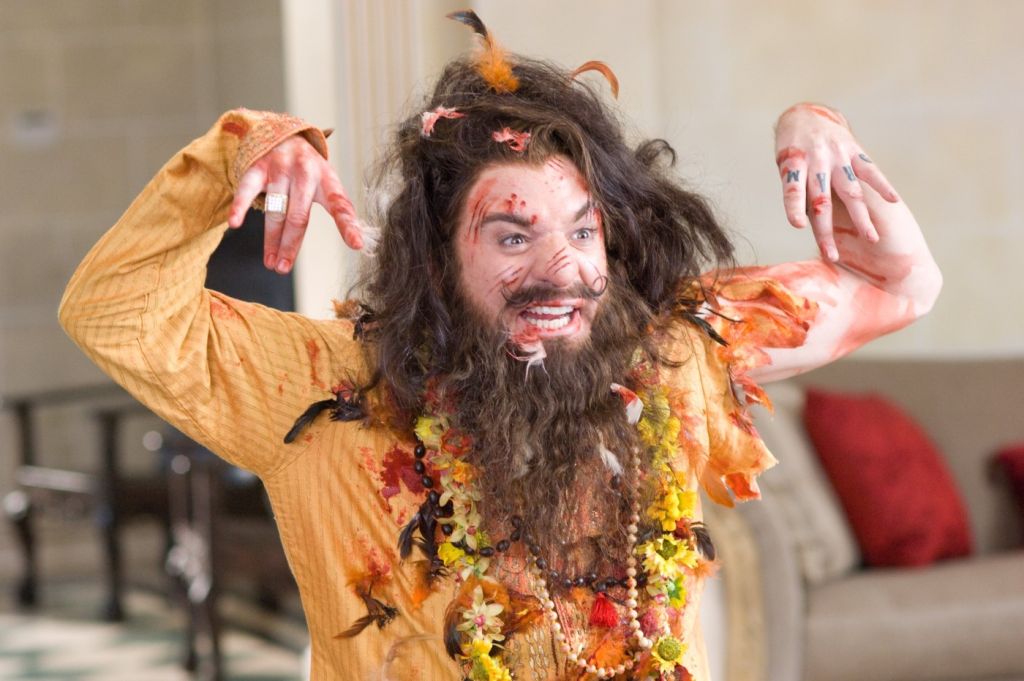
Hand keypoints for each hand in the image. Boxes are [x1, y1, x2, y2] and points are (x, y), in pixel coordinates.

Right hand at [228, 135, 362, 273]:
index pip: (341, 205)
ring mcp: (281, 169)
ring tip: (271, 262)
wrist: (284, 133)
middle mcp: (306, 173)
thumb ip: (340, 210)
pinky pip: (247, 189)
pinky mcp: (259, 166)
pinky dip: (240, 206)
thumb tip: (360, 244)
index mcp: (328, 180)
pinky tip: (235, 223)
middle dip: (291, 245)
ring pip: (276, 210)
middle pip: (299, 216)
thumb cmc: (309, 170)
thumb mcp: (327, 184)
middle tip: (283, 268)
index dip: (348, 225)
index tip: (357, 244)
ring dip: (271, 239)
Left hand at [774, 103, 898, 261]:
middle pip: (822, 200)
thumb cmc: (791, 150)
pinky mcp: (853, 150)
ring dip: (861, 216)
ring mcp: (837, 155)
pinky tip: (893, 201)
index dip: (795, 207)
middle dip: (826, 230)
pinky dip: (882, 185)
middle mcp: (816, 160)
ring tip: (871, 238)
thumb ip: (798, 191)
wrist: (805, 115)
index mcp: (793, 164)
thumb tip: (810, 223)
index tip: (798, 226)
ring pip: (850, 190)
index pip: (793, 190)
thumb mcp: (784, 167)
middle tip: (831, 255)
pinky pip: (869, 170)